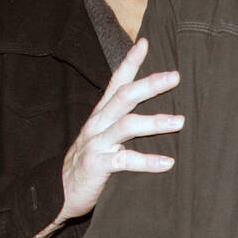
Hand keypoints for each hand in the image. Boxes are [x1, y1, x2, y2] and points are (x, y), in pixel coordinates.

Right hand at [58, 38, 182, 222]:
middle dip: (150, 85)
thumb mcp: (102, 138)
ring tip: (180, 122)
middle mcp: (98, 124)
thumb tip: (156, 115)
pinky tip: (168, 163)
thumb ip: (121, 124)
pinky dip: (148, 161)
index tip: (145, 43)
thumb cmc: (88, 164)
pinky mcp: (97, 166)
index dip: (129, 62)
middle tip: (175, 77)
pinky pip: (125, 160)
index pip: (115, 82)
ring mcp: (96, 144)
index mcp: (100, 115)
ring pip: (127, 125)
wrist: (57, 193)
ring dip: (155, 122)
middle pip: (124, 97)